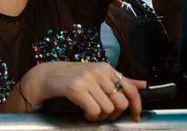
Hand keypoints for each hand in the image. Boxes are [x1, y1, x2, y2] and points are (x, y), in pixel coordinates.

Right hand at [23, 62, 145, 121]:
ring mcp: (87, 79)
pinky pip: (95, 111)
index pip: (130, 89)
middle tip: (101, 115)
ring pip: (108, 109)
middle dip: (113, 114)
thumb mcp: (96, 76)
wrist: (42, 78)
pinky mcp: (76, 88)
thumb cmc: (70, 79)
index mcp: (106, 68)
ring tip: (90, 112)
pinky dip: (91, 116)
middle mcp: (98, 71)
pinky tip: (84, 112)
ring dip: (100, 117)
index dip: (136, 106)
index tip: (135, 118)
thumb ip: (119, 80)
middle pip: (120, 103)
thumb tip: (144, 84)